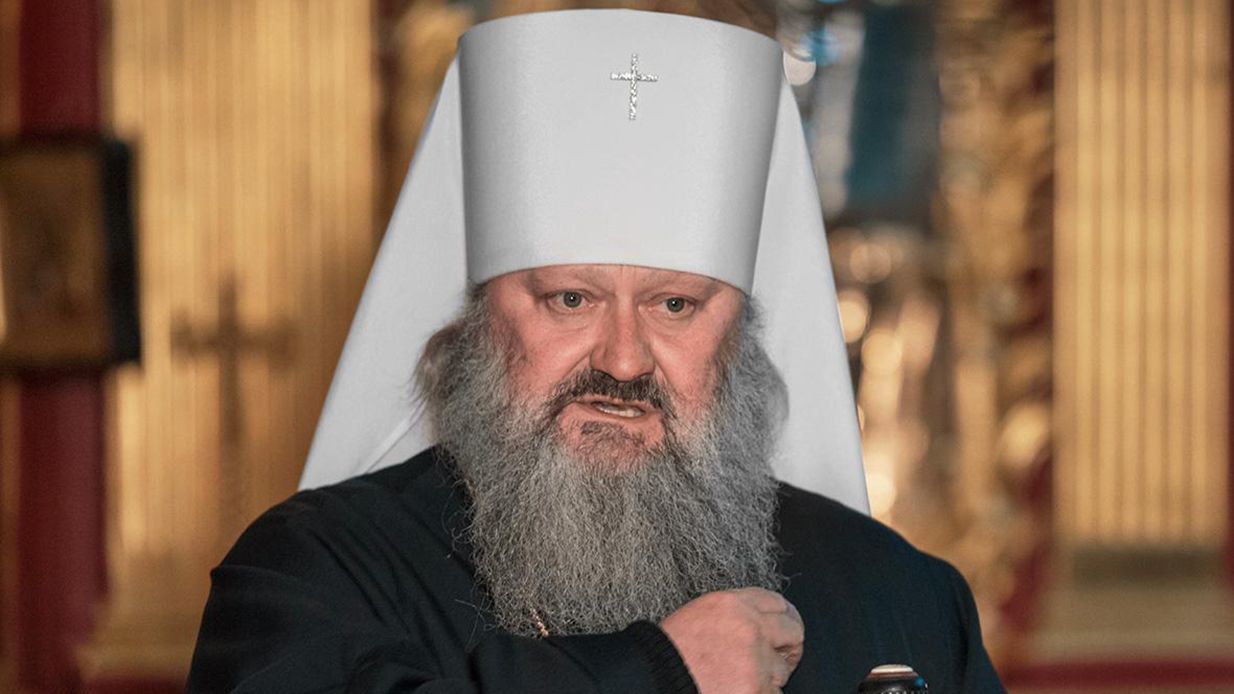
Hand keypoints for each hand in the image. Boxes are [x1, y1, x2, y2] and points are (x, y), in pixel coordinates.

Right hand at [659, 587, 803, 693]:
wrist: (654, 680)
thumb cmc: (668, 652)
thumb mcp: (699, 615)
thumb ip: (732, 615)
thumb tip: (760, 622)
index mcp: (731, 604)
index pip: (776, 602)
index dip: (783, 617)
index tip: (785, 627)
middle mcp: (748, 628)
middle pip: (793, 631)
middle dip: (789, 645)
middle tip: (782, 656)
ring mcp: (754, 661)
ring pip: (783, 669)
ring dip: (770, 677)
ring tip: (745, 680)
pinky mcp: (755, 689)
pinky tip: (740, 691)